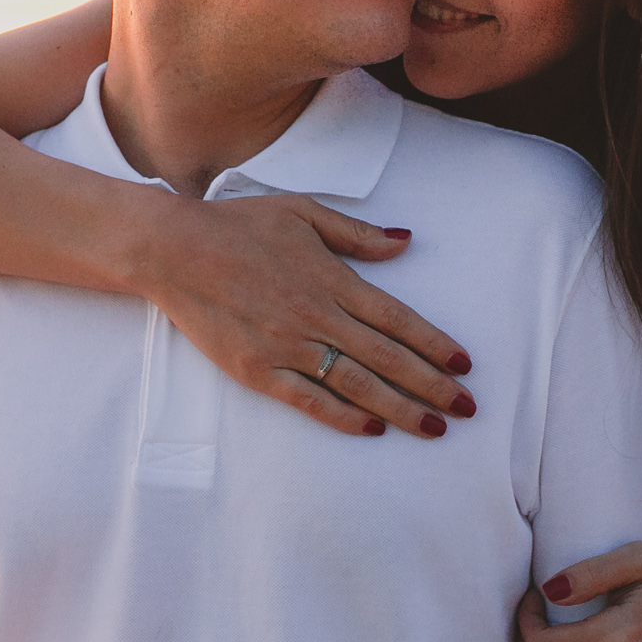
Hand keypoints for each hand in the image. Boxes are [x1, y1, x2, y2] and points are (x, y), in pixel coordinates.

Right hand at [141, 193, 475, 439]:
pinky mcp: (258, 370)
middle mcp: (317, 317)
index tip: (465, 364)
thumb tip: (406, 241)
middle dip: (432, 385)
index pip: (397, 319)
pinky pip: (308, 400)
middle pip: (387, 358)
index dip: (434, 344)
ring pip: (356, 384)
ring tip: (434, 427)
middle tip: (468, 407)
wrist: (174, 250)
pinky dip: (342, 417)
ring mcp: (287, 347)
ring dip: (400, 408)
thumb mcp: (303, 212)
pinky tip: (371, 429)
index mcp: (332, 279)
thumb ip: (357, 234)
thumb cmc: (239, 225)